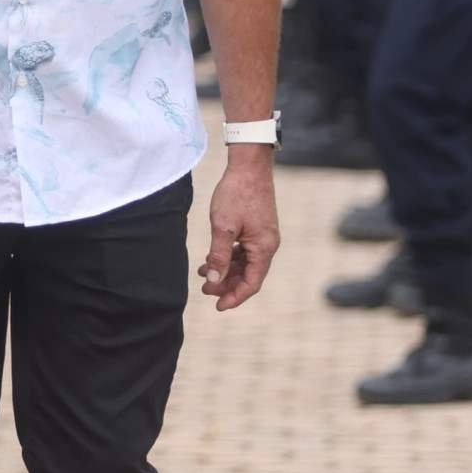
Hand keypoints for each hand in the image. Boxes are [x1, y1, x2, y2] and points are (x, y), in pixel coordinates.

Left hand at [201, 152, 279, 310]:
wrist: (249, 166)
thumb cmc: (236, 194)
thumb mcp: (223, 227)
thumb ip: (218, 256)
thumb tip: (213, 281)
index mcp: (264, 247)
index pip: (252, 283)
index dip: (235, 297)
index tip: (217, 306)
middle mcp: (267, 245)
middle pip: (249, 275)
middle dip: (226, 285)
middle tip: (204, 290)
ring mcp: (263, 236)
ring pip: (245, 264)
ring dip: (225, 271)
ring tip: (203, 275)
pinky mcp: (257, 228)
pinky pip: (244, 251)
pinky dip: (228, 258)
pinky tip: (210, 259)